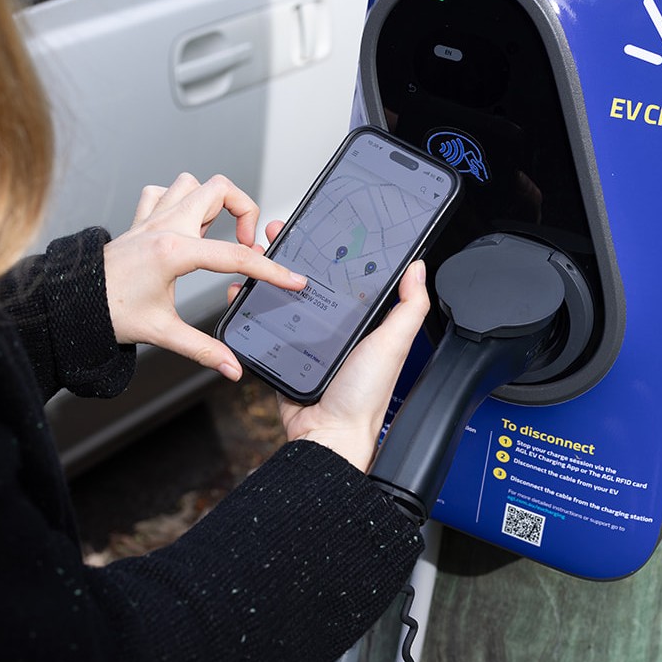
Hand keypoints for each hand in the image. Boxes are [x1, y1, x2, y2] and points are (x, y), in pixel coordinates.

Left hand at [105, 173, 305, 379]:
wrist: (71, 303)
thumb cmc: (110, 313)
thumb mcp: (162, 333)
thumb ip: (203, 349)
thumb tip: (232, 367)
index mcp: (174, 251)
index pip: (234, 255)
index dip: (269, 269)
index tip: (291, 278)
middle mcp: (164, 226)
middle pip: (219, 189)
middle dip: (245, 209)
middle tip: (245, 242)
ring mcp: (151, 218)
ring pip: (192, 183)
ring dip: (211, 201)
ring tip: (217, 233)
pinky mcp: (139, 220)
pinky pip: (163, 192)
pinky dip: (179, 201)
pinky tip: (184, 225)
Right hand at [225, 220, 430, 471]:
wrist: (326, 435)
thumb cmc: (363, 397)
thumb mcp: (393, 344)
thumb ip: (409, 307)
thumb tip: (419, 268)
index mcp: (363, 322)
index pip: (347, 275)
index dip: (333, 248)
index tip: (321, 226)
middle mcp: (334, 327)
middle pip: (309, 280)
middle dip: (292, 253)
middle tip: (278, 232)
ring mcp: (305, 338)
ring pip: (283, 297)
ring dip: (267, 273)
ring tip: (254, 254)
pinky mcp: (281, 353)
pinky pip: (263, 324)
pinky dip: (251, 306)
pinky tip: (243, 290)